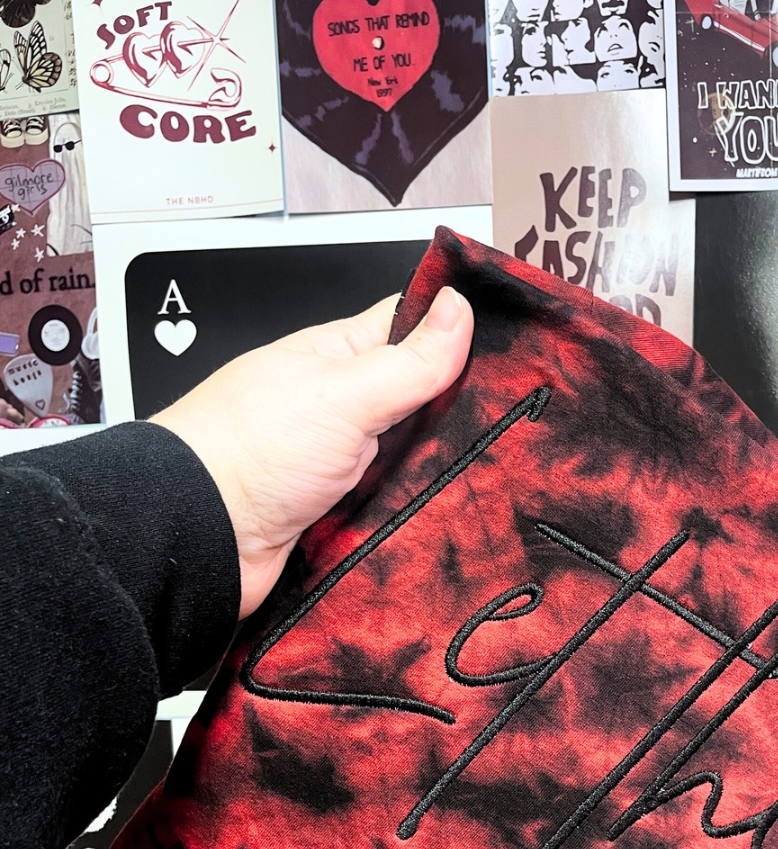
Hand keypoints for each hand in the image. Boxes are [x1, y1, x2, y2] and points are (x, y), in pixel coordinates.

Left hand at [156, 285, 473, 618]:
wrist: (198, 539)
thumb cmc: (245, 453)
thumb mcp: (343, 392)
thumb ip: (407, 359)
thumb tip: (457, 309)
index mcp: (333, 357)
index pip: (405, 327)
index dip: (452, 330)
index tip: (506, 343)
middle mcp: (336, 407)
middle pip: (415, 399)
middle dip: (454, 411)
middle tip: (507, 419)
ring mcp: (337, 460)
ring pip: (408, 457)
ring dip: (435, 467)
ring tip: (486, 470)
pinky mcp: (338, 513)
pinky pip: (391, 505)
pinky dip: (413, 510)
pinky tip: (444, 512)